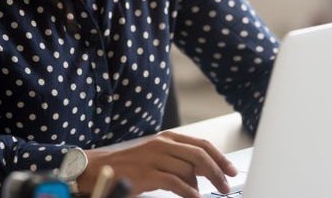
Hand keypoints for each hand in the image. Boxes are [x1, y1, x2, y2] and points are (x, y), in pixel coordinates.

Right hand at [76, 131, 237, 197]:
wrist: (101, 169)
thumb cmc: (132, 166)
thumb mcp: (159, 157)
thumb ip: (180, 161)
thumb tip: (203, 173)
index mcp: (168, 138)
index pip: (201, 144)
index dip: (219, 157)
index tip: (231, 170)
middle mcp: (163, 144)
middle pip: (199, 155)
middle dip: (217, 171)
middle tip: (225, 185)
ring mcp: (154, 158)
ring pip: (189, 169)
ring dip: (202, 184)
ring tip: (207, 195)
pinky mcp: (147, 173)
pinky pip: (175, 183)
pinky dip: (188, 192)